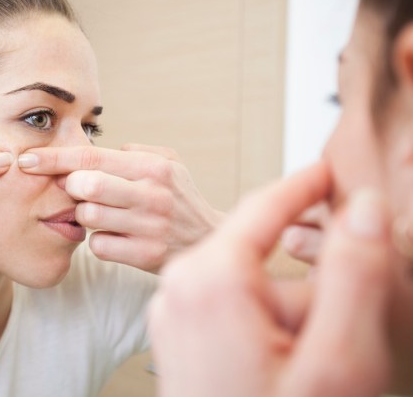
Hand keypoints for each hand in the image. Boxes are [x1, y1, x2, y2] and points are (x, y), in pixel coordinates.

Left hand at [18, 144, 222, 271]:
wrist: (211, 243)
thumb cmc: (181, 200)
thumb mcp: (170, 165)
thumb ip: (137, 151)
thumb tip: (103, 148)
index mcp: (153, 167)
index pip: (91, 156)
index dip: (52, 158)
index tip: (26, 159)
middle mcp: (152, 194)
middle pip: (85, 186)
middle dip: (70, 188)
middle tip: (77, 192)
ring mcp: (149, 226)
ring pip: (88, 217)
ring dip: (85, 217)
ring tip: (104, 215)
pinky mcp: (145, 255)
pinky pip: (98, 246)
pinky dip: (99, 241)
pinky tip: (116, 237)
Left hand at [148, 163, 394, 396]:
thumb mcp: (337, 360)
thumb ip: (355, 277)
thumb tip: (363, 210)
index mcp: (208, 281)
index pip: (263, 207)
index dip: (304, 186)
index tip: (328, 171)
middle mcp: (178, 291)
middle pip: (258, 251)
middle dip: (306, 283)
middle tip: (334, 333)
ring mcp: (173, 316)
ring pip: (248, 284)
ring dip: (289, 312)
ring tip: (308, 363)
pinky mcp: (178, 337)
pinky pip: (229, 307)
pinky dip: (265, 324)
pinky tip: (286, 365)